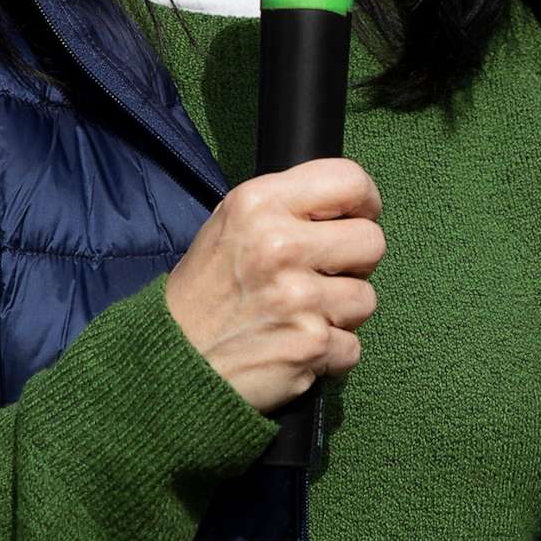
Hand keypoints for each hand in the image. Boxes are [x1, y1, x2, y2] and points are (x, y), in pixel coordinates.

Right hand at [162, 157, 384, 412]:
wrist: (169, 361)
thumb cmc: (204, 293)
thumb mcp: (229, 225)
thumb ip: (284, 207)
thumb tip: (347, 205)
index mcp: (258, 204)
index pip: (349, 180)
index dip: (363, 201)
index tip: (358, 217)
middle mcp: (279, 245)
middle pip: (371, 241)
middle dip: (354, 263)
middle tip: (321, 276)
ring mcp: (298, 297)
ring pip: (366, 298)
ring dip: (341, 313)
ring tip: (300, 315)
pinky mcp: (310, 344)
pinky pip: (353, 346)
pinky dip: (330, 354)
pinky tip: (295, 346)